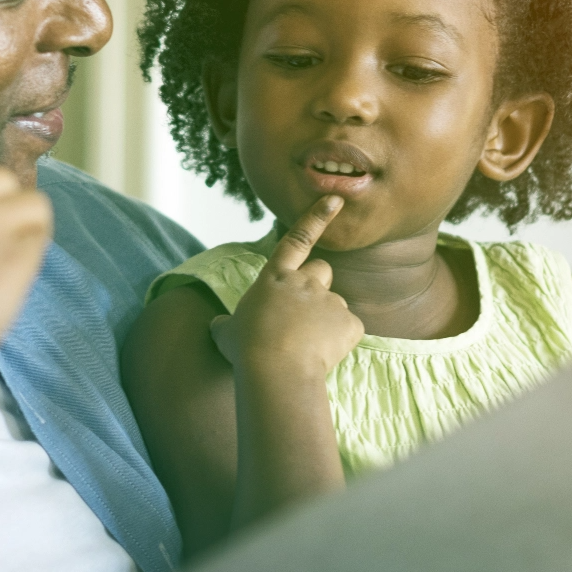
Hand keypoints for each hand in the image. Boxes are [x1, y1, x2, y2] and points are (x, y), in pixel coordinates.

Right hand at [210, 195, 363, 380]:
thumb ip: (228, 323)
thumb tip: (221, 326)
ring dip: (325, 320)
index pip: (296, 239)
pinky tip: (322, 356)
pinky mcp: (350, 323)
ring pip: (334, 305)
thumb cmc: (246, 350)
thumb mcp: (226, 332)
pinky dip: (340, 341)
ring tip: (307, 347)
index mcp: (274, 278)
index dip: (316, 217)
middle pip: (322, 270)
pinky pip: (349, 329)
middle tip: (304, 314)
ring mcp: (330, 301)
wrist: (276, 371)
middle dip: (317, 285)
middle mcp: (305, 282)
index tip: (335, 200)